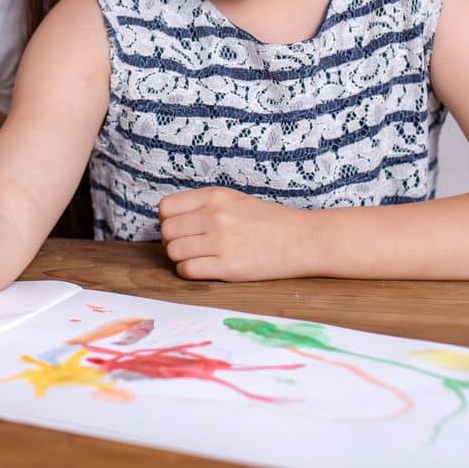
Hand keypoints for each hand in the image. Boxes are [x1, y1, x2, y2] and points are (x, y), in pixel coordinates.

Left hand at [158, 187, 304, 280]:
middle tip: (188, 246)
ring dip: (180, 258)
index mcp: (215, 196)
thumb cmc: (267, 221)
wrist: (303, 239)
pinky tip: (204, 269)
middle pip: (167, 232)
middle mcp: (215, 216)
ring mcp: (222, 241)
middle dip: (172, 241)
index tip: (179, 229)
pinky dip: (189, 272)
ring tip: (198, 258)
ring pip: (174, 252)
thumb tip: (169, 220)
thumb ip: (202, 206)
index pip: (166, 208)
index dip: (167, 221)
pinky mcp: (229, 267)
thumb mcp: (233, 200)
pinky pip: (188, 271)